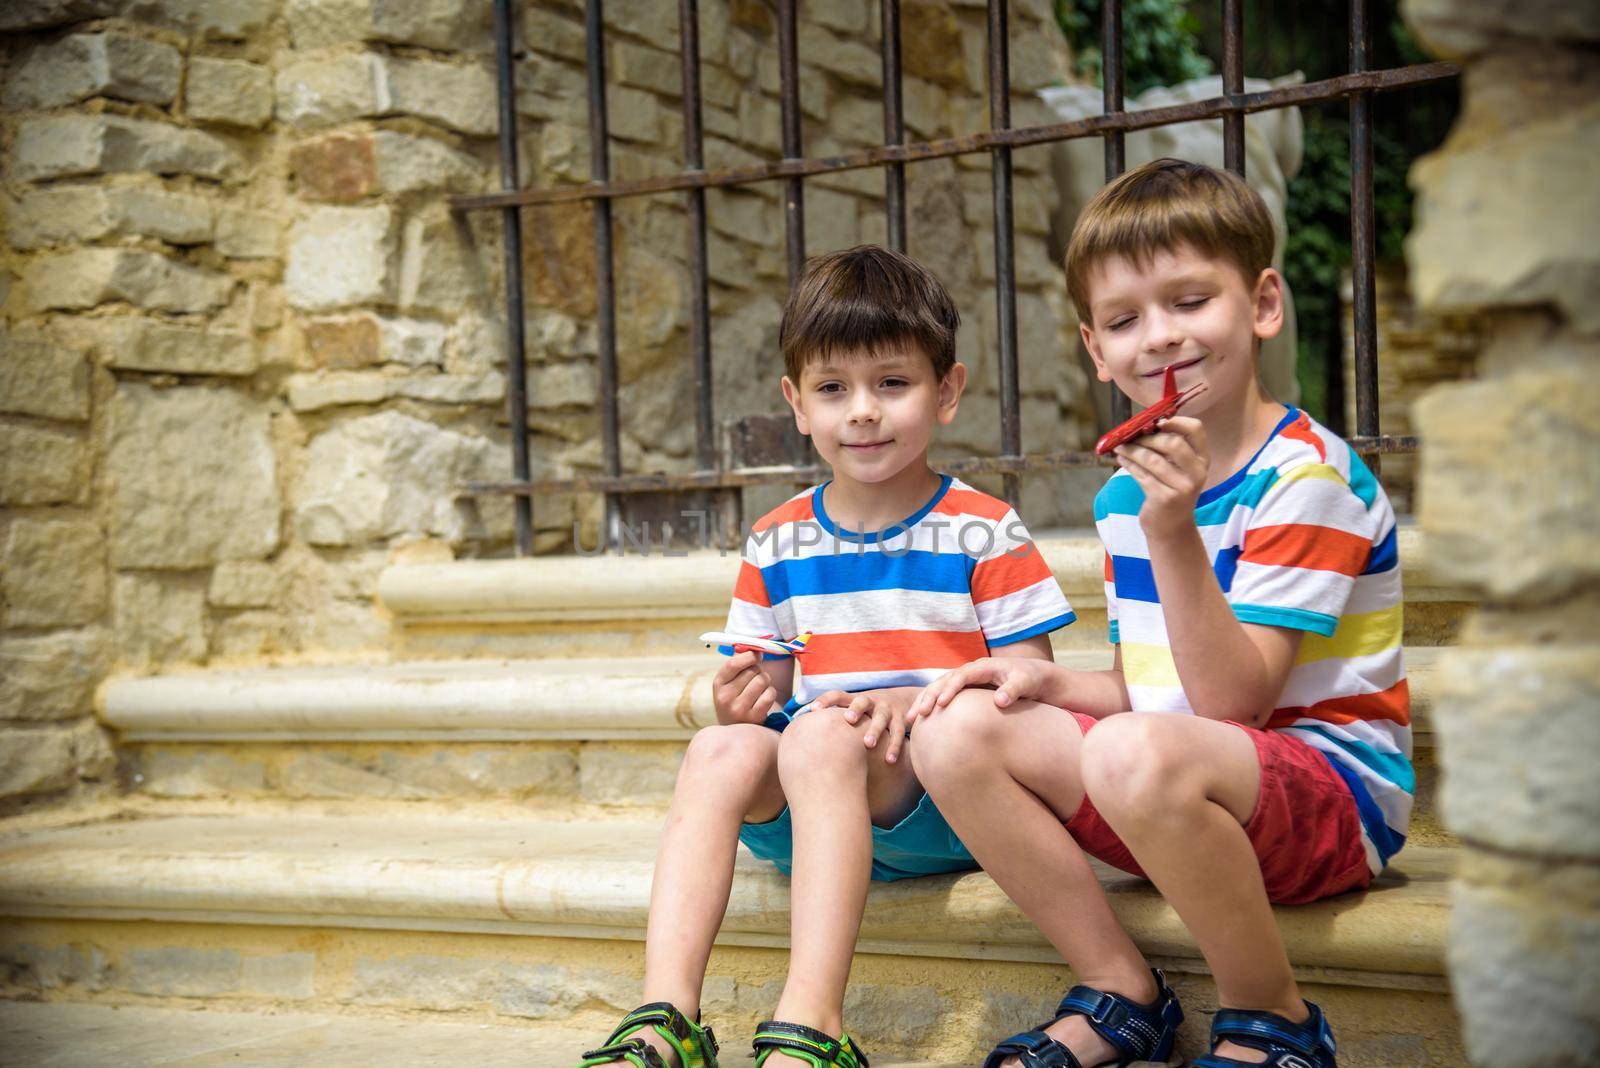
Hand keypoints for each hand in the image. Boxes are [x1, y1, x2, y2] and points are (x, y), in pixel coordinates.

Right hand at [712, 649, 778, 724]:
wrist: (736, 729)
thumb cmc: (735, 698)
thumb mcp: (728, 682)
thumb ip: (738, 664)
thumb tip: (754, 646)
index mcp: (718, 684)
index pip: (733, 664)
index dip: (749, 656)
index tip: (757, 655)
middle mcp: (725, 697)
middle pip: (752, 671)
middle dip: (759, 670)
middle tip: (756, 677)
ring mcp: (739, 709)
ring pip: (762, 680)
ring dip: (766, 681)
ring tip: (760, 687)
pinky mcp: (754, 717)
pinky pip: (769, 694)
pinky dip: (771, 692)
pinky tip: (765, 697)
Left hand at [810, 689, 909, 764]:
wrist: (903, 700)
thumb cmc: (868, 712)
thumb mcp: (854, 709)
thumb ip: (835, 720)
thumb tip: (803, 735)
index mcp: (855, 699)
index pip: (837, 695)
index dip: (825, 700)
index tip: (813, 709)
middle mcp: (871, 701)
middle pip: (862, 701)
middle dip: (855, 710)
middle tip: (848, 720)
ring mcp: (887, 709)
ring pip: (882, 718)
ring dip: (875, 730)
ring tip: (868, 744)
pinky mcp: (901, 719)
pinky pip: (898, 733)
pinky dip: (894, 746)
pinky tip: (889, 760)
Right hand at [905, 657, 1053, 725]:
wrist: (1035, 677)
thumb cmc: (1031, 679)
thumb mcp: (1026, 682)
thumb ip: (1013, 690)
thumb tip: (999, 701)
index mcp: (983, 667)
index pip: (961, 676)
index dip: (950, 689)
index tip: (941, 705)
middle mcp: (971, 671)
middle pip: (943, 681)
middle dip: (929, 696)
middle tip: (918, 714)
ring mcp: (966, 680)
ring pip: (939, 688)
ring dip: (924, 702)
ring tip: (911, 719)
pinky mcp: (965, 691)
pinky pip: (943, 696)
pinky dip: (931, 706)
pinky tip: (921, 721)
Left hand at [1114, 415, 1208, 539]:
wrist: (1172, 527)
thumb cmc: (1172, 491)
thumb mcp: (1179, 470)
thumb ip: (1168, 450)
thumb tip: (1141, 426)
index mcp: (1202, 460)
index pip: (1196, 429)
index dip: (1175, 421)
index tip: (1156, 421)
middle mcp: (1197, 473)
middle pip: (1173, 443)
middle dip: (1148, 437)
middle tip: (1131, 436)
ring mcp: (1182, 487)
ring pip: (1152, 459)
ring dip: (1132, 451)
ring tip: (1120, 447)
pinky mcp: (1164, 498)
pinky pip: (1142, 474)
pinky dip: (1129, 464)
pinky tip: (1121, 459)